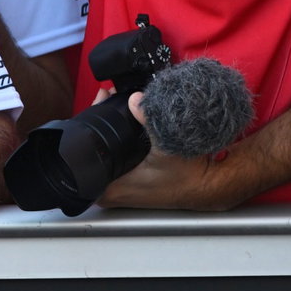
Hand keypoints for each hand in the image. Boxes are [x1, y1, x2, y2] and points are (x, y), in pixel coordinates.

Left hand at [93, 91, 235, 210]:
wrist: (212, 186)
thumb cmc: (191, 175)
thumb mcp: (169, 145)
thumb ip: (149, 121)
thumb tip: (135, 99)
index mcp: (113, 189)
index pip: (79, 167)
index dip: (78, 142)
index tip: (85, 119)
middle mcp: (113, 191)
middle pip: (88, 157)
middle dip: (92, 127)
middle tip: (101, 100)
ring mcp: (122, 186)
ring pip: (101, 156)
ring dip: (104, 130)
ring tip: (109, 102)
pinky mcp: (131, 179)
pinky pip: (113, 156)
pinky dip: (115, 137)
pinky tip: (121, 117)